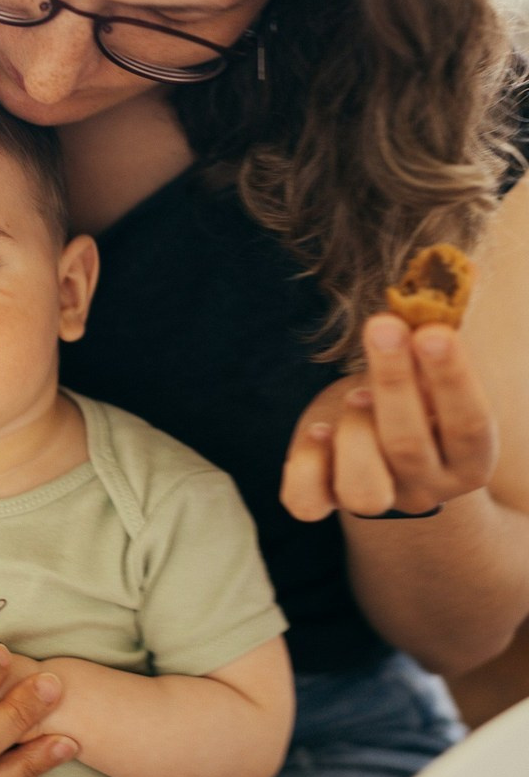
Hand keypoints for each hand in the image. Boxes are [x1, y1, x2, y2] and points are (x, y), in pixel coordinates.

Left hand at [282, 314, 497, 520]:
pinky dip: (306, 464)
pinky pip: (307, 501)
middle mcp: (426, 488)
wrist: (382, 448)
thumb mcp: (428, 372)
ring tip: (355, 394)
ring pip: (364, 488)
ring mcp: (377, 501)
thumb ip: (435, 340)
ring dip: (356, 433)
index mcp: (469, 459)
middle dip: (394, 381)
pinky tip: (317, 431)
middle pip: (408, 446)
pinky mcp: (324, 500)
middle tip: (382, 326)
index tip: (432, 331)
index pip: (469, 424)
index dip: (451, 378)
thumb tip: (454, 275)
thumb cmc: (414, 399)